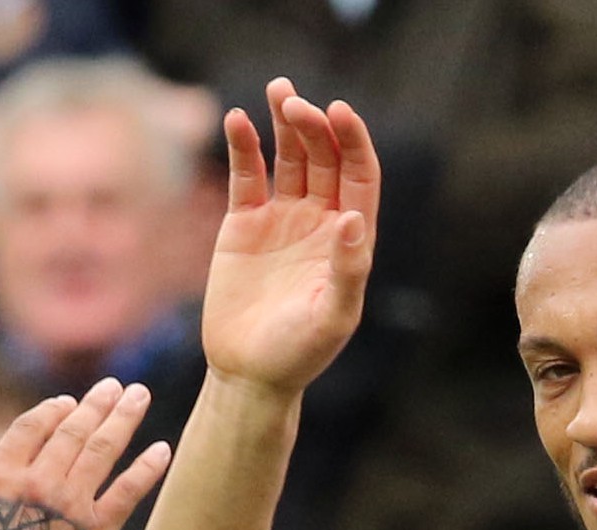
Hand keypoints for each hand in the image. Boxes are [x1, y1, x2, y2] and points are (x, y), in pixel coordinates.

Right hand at [0, 377, 176, 529]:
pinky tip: (163, 450)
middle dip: (96, 404)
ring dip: (123, 419)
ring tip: (139, 396)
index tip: (68, 402)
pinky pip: (127, 493)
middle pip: (72, 431)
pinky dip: (147, 469)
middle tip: (115, 387)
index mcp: (2, 475)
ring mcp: (71, 504)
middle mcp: (39, 481)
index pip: (32, 427)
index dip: (52, 411)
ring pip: (102, 450)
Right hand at [203, 82, 383, 391]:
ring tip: (278, 89)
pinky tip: (236, 119)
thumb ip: (348, 270)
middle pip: (324, 157)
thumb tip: (352, 219)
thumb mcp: (332, 318)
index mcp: (351, 238)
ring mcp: (283, 217)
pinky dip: (243, 145)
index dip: (353, 141)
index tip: (340, 111)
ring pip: (289, 156)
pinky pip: (247, 174)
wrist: (248, 372)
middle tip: (294, 104)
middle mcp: (321, 219)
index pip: (360, 175)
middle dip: (314, 126)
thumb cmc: (299, 353)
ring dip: (285, 122)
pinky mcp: (244, 222)